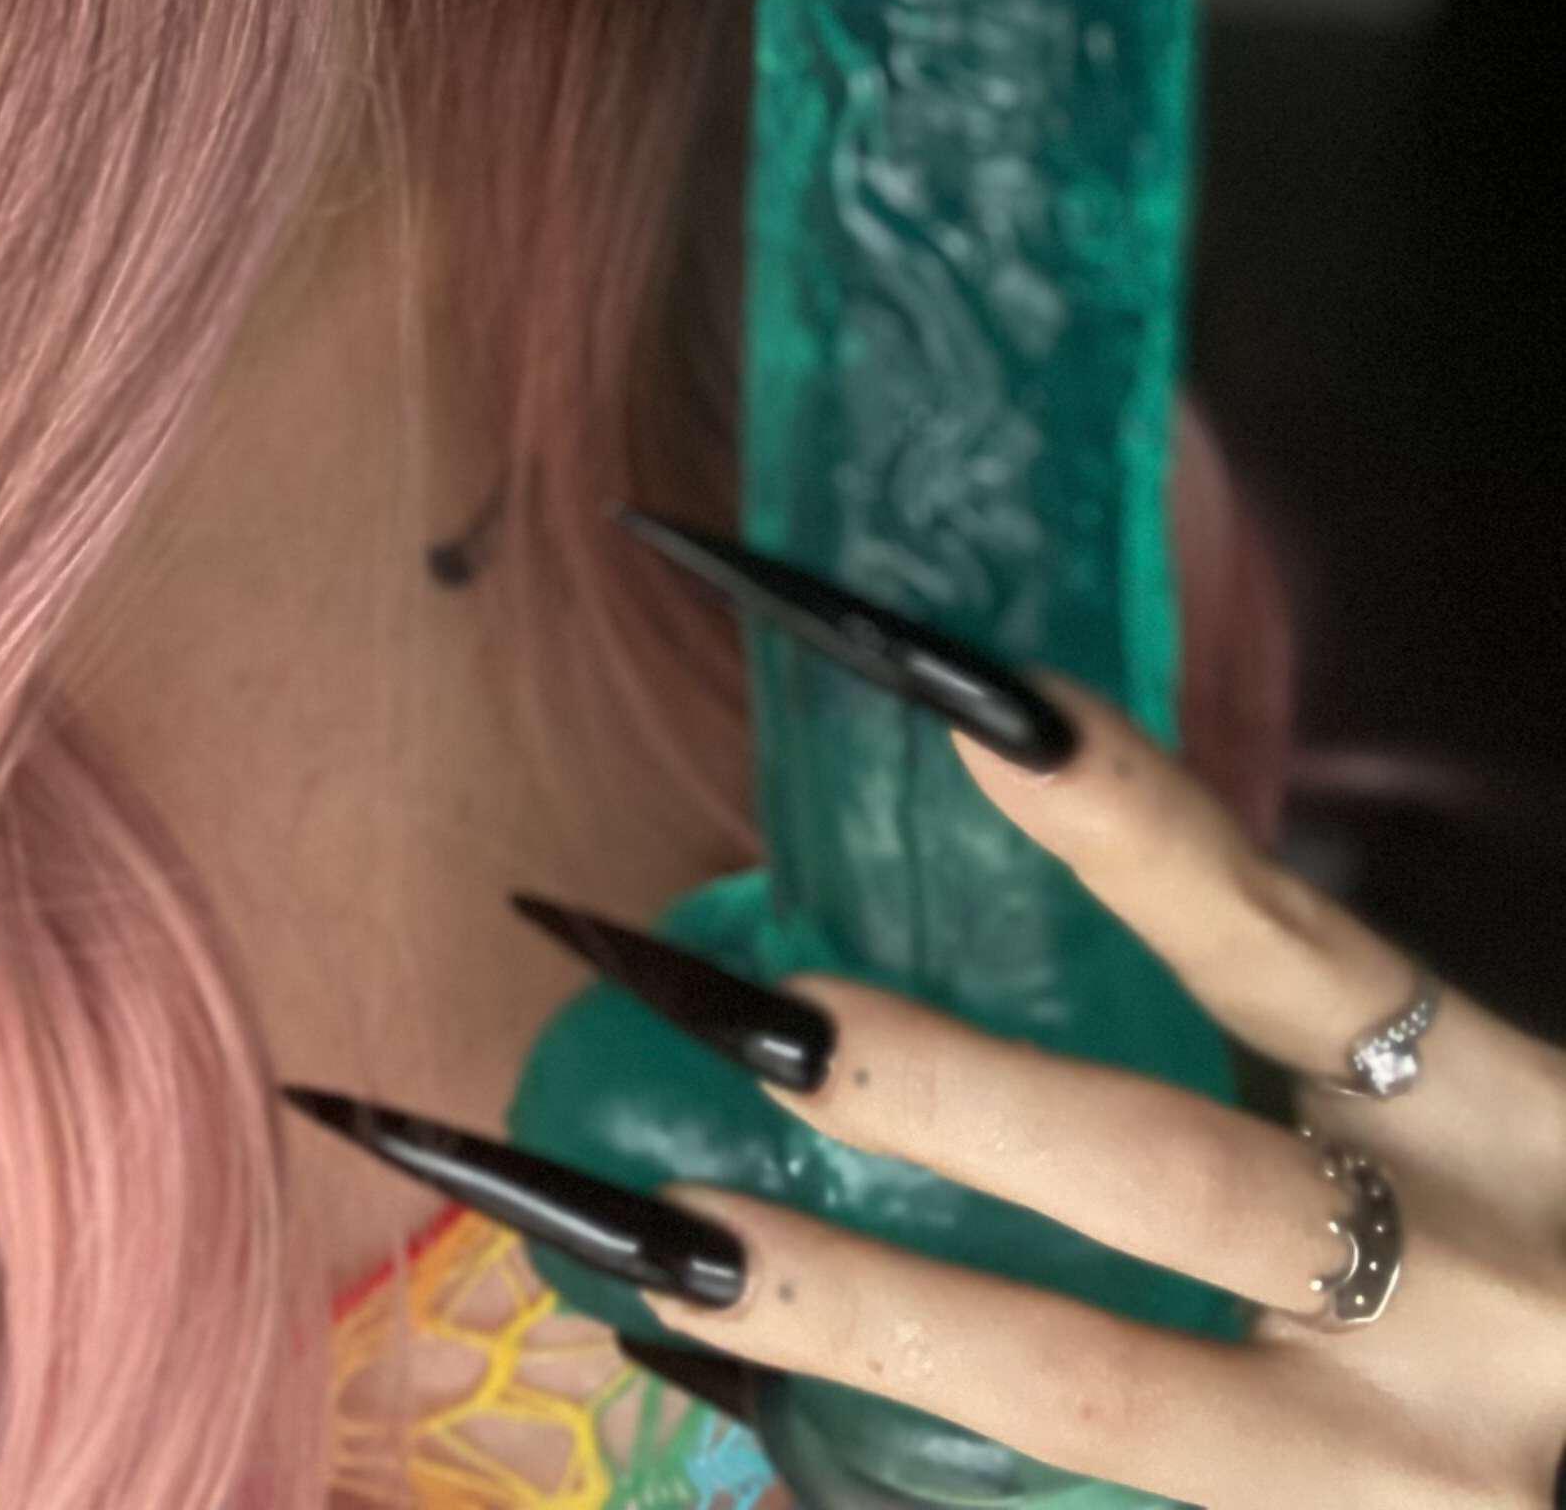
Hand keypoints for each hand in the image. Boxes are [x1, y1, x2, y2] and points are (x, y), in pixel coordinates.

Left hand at [641, 670, 1565, 1507]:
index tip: (968, 699)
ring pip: (1088, 1393)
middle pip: (1165, 1173)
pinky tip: (721, 1397)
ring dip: (857, 1317)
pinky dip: (884, 1468)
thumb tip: (996, 849)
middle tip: (746, 1010)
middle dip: (940, 1093)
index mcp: (1495, 1120)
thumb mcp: (1468, 1129)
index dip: (1125, 821)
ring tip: (652, 1248)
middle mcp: (1462, 1300)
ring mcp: (1395, 1482)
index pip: (1278, 937)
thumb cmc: (1529, 1260)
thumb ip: (1290, 1030)